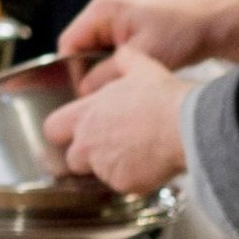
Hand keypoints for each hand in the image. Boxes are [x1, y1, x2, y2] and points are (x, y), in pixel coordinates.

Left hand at [39, 48, 187, 188]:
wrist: (185, 126)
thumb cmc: (163, 98)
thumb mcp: (142, 68)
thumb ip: (125, 61)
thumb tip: (122, 53)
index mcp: (86, 114)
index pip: (53, 128)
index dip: (62, 132)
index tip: (74, 133)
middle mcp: (88, 142)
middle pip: (72, 159)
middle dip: (86, 157)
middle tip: (111, 147)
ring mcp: (103, 166)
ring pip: (98, 174)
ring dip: (111, 168)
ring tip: (137, 153)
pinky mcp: (122, 184)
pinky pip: (122, 186)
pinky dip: (133, 179)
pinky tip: (150, 165)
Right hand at [60, 0, 238, 77]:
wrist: (217, 24)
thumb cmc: (184, 30)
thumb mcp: (143, 56)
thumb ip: (108, 74)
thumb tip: (86, 93)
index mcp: (102, 10)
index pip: (68, 44)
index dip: (72, 71)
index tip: (85, 93)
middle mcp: (105, 12)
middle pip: (80, 50)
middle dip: (89, 73)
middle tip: (104, 95)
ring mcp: (117, 21)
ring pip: (95, 54)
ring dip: (106, 72)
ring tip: (121, 87)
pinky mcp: (130, 31)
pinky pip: (111, 54)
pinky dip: (117, 68)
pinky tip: (131, 80)